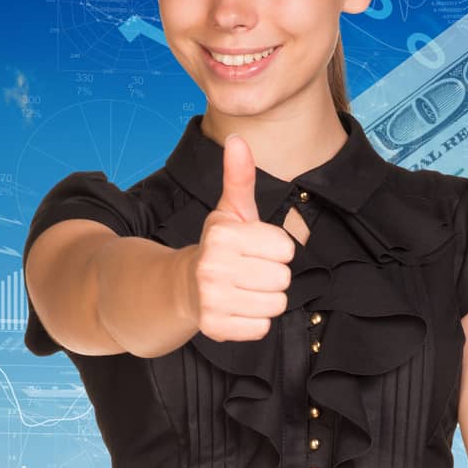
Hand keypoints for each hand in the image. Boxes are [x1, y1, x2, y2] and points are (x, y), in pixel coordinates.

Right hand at [186, 132, 295, 341]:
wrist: (182, 286)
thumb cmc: (218, 246)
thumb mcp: (230, 211)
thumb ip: (240, 177)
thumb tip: (238, 139)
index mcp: (223, 236)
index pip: (285, 248)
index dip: (276, 249)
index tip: (256, 249)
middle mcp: (214, 267)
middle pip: (283, 278)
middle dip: (273, 276)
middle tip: (250, 272)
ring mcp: (212, 299)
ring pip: (277, 305)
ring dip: (266, 299)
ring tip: (245, 289)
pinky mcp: (215, 327)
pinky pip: (262, 328)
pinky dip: (255, 321)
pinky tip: (237, 308)